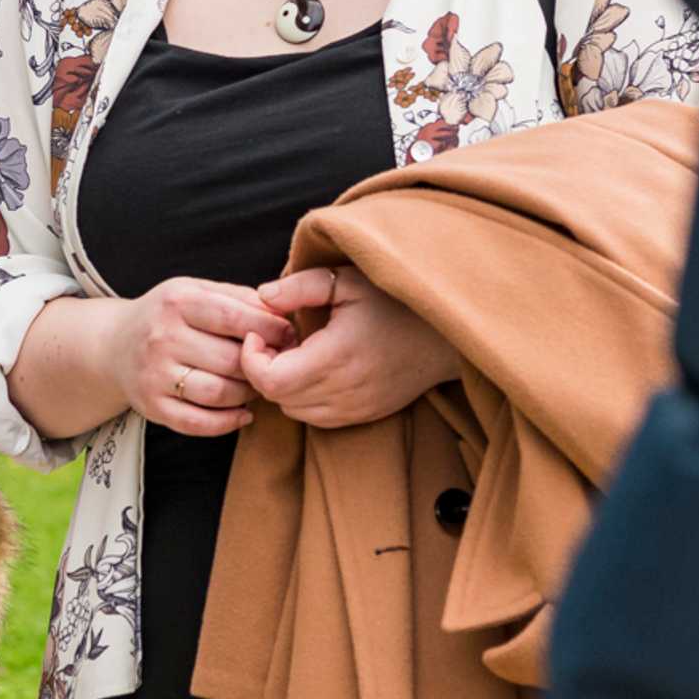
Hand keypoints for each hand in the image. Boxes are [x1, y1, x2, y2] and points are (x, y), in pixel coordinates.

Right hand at [101, 276, 296, 436]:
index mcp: (177, 302)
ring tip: (256, 385)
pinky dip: (228, 422)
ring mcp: (154, 374)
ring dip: (248, 393)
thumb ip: (238, 297)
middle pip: (231, 360)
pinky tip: (243, 412)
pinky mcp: (152, 406)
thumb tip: (283, 312)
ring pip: (219, 393)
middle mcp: (162, 337)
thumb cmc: (167, 316)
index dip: (270, 329)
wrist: (113, 345)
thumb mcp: (195, 291)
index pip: (234, 318)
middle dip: (262, 365)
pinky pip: (199, 423)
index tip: (288, 335)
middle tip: (277, 365)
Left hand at [240, 265, 461, 429]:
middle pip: (278, 398)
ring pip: (294, 412)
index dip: (252, 358)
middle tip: (277, 338)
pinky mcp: (365, 415)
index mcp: (336, 357)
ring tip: (296, 352)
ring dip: (284, 386)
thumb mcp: (346, 280)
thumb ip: (300, 286)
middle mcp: (345, 391)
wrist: (446, 335)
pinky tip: (315, 368)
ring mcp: (356, 409)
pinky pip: (317, 418)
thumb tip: (263, 297)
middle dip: (264, 369)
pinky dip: (304, 398)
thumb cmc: (394, 301)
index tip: (259, 332)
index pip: (271, 380)